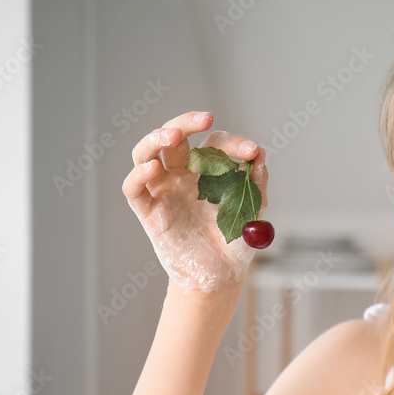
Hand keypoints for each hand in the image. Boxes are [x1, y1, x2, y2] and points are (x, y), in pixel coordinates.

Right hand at [122, 111, 268, 296]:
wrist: (222, 276)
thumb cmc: (235, 242)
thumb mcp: (252, 210)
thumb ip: (256, 184)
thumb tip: (259, 155)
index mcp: (207, 171)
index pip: (213, 143)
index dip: (232, 143)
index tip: (252, 153)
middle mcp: (181, 175)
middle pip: (174, 137)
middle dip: (187, 122)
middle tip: (206, 118)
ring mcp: (163, 191)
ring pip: (146, 153)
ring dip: (156, 138)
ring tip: (174, 135)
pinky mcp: (149, 212)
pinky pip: (134, 189)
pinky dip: (138, 174)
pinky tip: (154, 167)